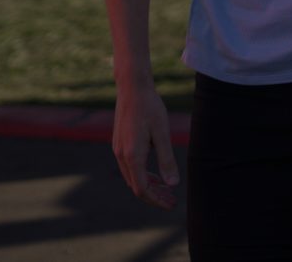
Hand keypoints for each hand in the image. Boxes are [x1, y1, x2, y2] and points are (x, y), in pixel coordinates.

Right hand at [112, 83, 179, 208]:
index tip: (171, 204)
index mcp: (132, 156)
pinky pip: (130, 167)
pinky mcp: (119, 143)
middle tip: (172, 200)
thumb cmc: (150, 108)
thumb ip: (166, 159)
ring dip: (149, 186)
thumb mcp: (162, 133)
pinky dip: (143, 174)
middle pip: (136, 186)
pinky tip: (156, 173)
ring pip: (132, 177)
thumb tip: (172, 184)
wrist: (132, 88)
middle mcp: (121, 156)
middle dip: (154, 196)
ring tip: (167, 189)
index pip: (142, 189)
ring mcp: (118, 150)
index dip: (156, 200)